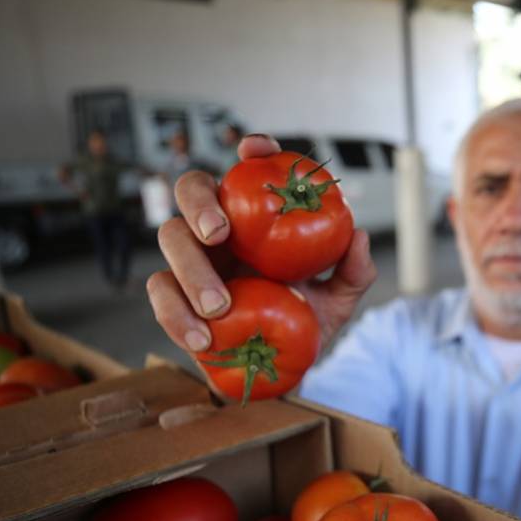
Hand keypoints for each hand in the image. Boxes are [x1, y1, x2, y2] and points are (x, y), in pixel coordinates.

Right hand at [147, 134, 376, 353]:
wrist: (278, 369)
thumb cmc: (305, 322)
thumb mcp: (338, 300)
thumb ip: (353, 272)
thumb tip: (359, 238)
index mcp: (259, 216)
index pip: (253, 171)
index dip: (253, 152)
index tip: (255, 151)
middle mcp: (222, 227)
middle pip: (193, 188)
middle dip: (201, 202)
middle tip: (219, 233)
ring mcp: (193, 257)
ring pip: (171, 236)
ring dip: (191, 269)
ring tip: (219, 307)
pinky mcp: (174, 294)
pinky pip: (161, 293)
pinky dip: (178, 315)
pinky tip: (203, 340)